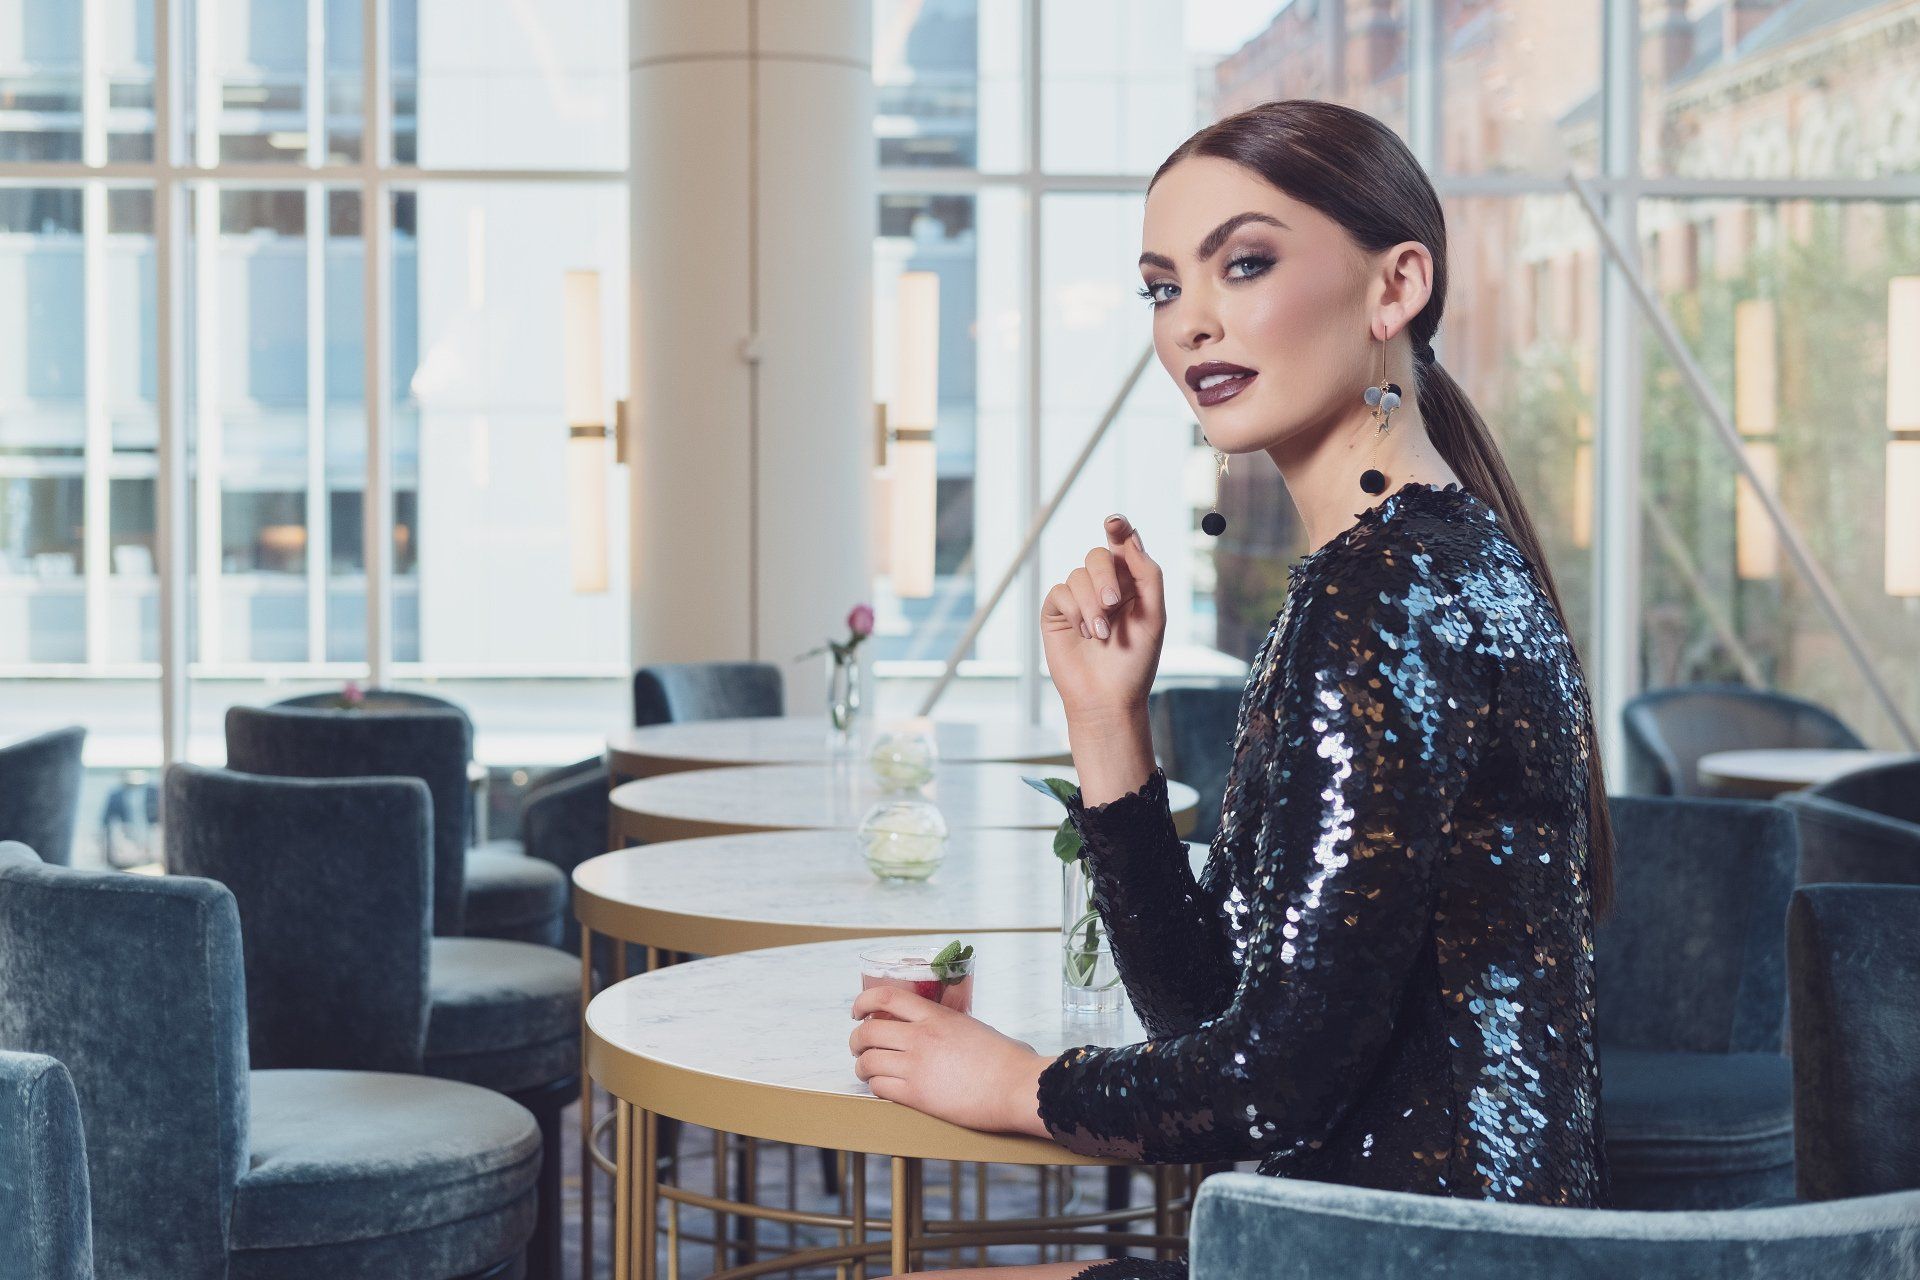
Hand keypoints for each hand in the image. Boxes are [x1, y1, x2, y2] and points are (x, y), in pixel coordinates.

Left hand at [849, 985, 1052, 1137]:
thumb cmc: (1007, 1059)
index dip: (863, 1001)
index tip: (858, 1010)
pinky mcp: (917, 1096)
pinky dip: (875, 1086)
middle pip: (867, 1032)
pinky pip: (880, 1088)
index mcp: (936, 1016)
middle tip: (858, 1046)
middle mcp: (920, 1037)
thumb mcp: (973, 1027)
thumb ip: (949, 1025)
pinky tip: (883, 1087)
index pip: (884, 997)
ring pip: (868, 1062)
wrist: (1017, 1087)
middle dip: (856, 1040)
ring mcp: (916, 1067)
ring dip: (862, 1066)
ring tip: (867, 1070)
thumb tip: (945, 1029)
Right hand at [1040, 514, 1165, 721]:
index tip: (1114, 522)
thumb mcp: (1153, 615)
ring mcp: (1079, 598)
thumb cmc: (1135, 661)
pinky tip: (1084, 634)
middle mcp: (1104, 586)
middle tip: (1112, 605)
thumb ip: (1147, 574)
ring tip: (1101, 634)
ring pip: (1078, 575)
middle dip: (1105, 577)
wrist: (1108, 697)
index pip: (1123, 545)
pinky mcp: (1057, 612)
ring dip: (1092, 605)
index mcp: (1131, 583)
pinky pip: (1060, 592)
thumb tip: (1131, 539)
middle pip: (1097, 555)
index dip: (1119, 528)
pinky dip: (1075, 611)